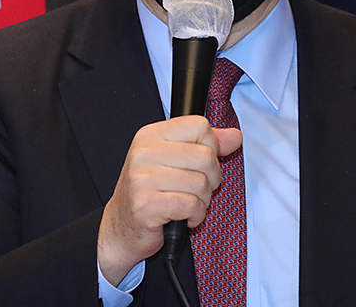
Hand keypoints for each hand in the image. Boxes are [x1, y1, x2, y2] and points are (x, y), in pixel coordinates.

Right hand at [97, 116, 242, 285]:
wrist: (120, 230)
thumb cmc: (149, 193)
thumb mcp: (175, 161)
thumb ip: (206, 145)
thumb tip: (235, 136)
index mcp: (151, 135)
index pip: (200, 126)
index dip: (211, 147)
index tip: (199, 164)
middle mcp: (144, 152)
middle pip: (206, 156)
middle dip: (211, 179)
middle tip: (196, 189)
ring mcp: (142, 178)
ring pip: (202, 183)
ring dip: (203, 201)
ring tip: (187, 204)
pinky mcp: (146, 204)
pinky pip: (192, 205)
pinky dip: (195, 215)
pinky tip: (183, 217)